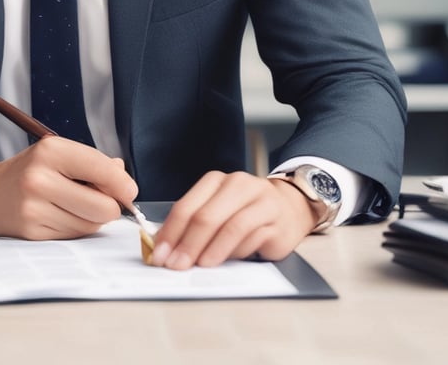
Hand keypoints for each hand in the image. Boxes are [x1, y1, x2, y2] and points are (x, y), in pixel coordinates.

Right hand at [0, 136, 137, 239]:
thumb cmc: (33, 170)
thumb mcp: (60, 154)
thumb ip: (95, 164)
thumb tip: (124, 179)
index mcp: (51, 150)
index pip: (102, 170)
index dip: (124, 184)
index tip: (129, 191)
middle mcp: (40, 177)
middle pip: (103, 206)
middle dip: (111, 206)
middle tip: (103, 199)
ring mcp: (34, 207)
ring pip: (91, 224)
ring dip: (93, 218)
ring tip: (76, 205)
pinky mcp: (31, 231)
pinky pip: (74, 236)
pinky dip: (76, 227)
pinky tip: (61, 215)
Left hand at [151, 170, 317, 269]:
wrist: (289, 207)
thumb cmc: (245, 211)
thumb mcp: (217, 210)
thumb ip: (193, 224)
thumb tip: (165, 248)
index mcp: (215, 181)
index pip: (186, 206)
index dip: (170, 232)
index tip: (159, 255)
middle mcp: (237, 185)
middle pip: (206, 216)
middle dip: (187, 244)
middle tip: (176, 265)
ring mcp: (259, 201)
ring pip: (231, 226)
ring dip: (211, 250)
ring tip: (199, 266)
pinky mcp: (276, 221)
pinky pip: (252, 238)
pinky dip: (236, 252)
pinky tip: (226, 261)